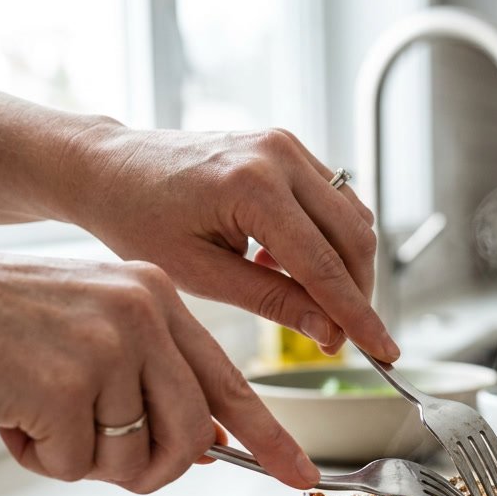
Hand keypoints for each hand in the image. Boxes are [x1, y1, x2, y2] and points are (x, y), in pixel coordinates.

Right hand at [0, 246, 320, 492]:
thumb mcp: (92, 330)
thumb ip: (152, 378)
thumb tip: (206, 446)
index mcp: (158, 298)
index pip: (229, 383)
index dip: (269, 439)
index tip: (300, 476)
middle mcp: (143, 314)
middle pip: (190, 437)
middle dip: (153, 469)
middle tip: (103, 459)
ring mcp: (107, 346)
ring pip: (132, 459)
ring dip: (82, 459)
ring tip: (39, 413)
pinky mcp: (63, 383)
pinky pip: (74, 466)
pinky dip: (39, 458)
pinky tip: (11, 416)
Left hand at [63, 125, 397, 361]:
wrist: (111, 169)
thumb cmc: (139, 221)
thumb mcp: (201, 276)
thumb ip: (272, 302)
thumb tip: (330, 333)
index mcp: (251, 188)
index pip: (325, 266)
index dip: (359, 315)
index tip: (385, 350)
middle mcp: (278, 156)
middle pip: (354, 239)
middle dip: (357, 294)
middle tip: (338, 337)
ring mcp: (287, 145)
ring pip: (354, 219)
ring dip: (344, 268)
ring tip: (299, 295)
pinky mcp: (289, 147)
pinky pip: (335, 201)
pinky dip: (328, 240)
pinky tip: (287, 262)